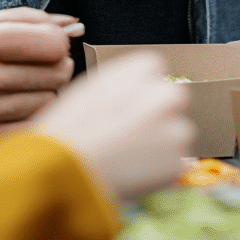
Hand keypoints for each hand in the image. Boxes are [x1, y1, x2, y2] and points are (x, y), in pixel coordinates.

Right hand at [0, 7, 78, 150]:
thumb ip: (27, 18)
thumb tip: (73, 25)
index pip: (47, 42)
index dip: (59, 42)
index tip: (51, 44)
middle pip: (56, 72)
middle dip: (56, 66)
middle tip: (39, 67)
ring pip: (50, 100)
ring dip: (45, 92)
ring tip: (21, 88)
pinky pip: (37, 125)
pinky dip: (34, 116)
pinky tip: (17, 108)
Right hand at [34, 51, 193, 201]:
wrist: (62, 170)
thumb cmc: (66, 130)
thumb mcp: (89, 89)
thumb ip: (121, 85)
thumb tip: (136, 94)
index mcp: (142, 69)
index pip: (155, 69)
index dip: (140, 89)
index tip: (128, 104)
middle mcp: (165, 95)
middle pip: (173, 98)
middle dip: (158, 113)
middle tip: (129, 132)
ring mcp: (176, 129)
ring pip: (177, 131)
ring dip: (160, 141)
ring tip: (125, 155)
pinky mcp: (176, 162)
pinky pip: (174, 161)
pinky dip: (158, 167)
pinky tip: (130, 171)